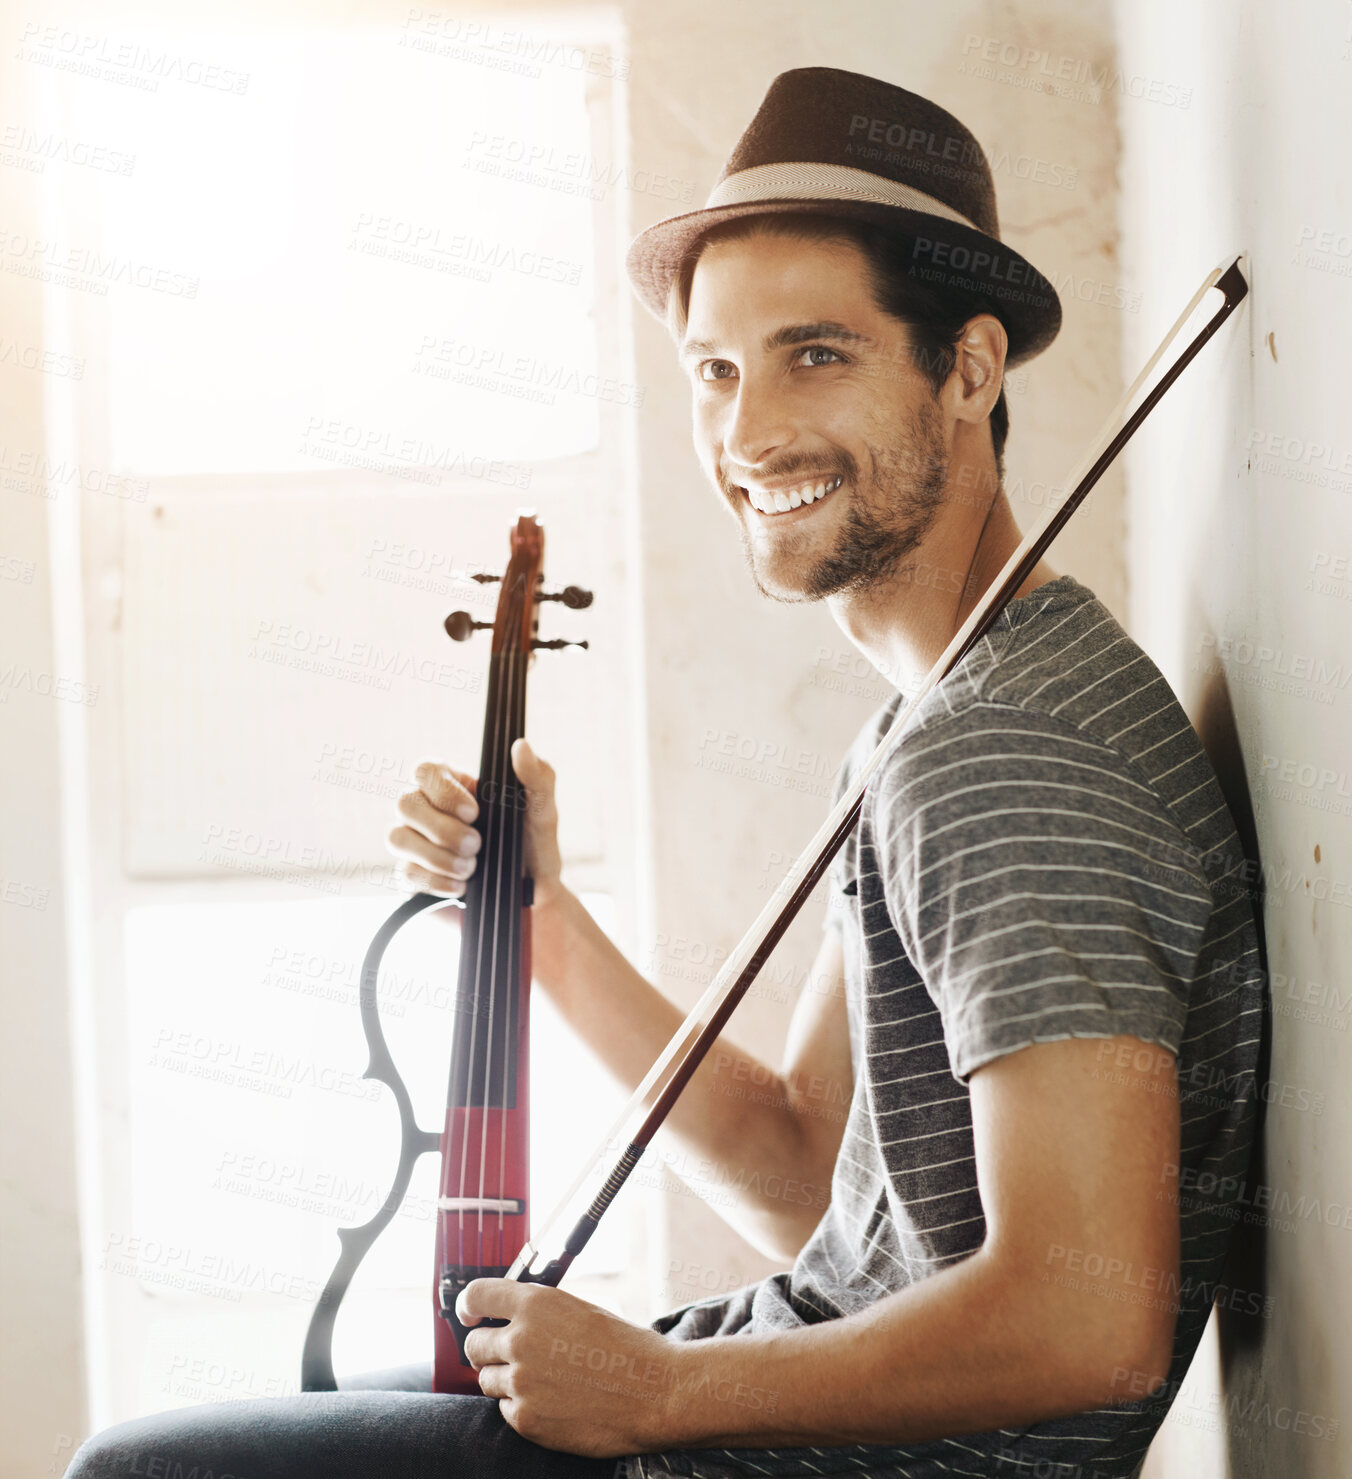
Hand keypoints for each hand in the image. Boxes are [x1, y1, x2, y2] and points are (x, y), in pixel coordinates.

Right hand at [387, 738, 562, 907]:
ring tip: (471, 869)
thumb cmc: (533, 848)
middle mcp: (427, 810)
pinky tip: (461, 887)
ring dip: (436, 856)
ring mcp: (415, 843)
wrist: (530, 899)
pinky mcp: (413, 876)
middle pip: (404, 803)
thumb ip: (537, 777)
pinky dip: (435, 881)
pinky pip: (405, 874)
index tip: (475, 812)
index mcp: (454, 785)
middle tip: (476, 845)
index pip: (425, 770)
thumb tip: (522, 746)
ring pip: (396, 838)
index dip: (442, 790)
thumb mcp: (542, 812)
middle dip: (441, 828)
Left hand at [456, 1278, 684, 1456]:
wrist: (654, 1393)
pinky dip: (521, 1407)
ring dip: (505, 1379)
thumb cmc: (626, 1349)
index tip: (470, 1315)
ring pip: (487, 1380)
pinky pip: (505, 1410)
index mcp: (536, 1304)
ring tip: (543, 1380)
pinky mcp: (526, 1420)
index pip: (476, 1296)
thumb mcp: (580, 1310)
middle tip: (510, 1355)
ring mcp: (521, 1382)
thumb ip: (540, 1313)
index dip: (469, 1306)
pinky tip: (552, 1401)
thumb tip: (510, 1319)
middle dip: (487, 1349)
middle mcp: (521, 1340)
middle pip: (473, 1344)